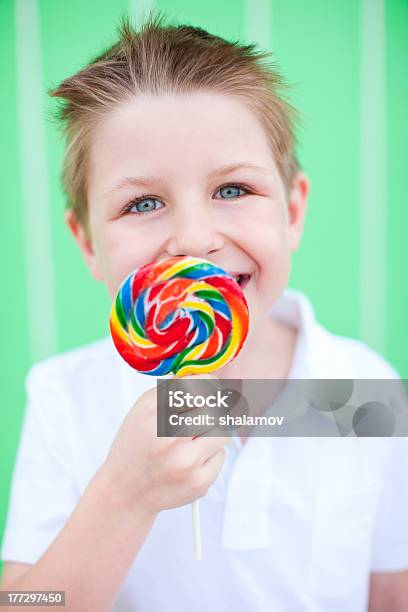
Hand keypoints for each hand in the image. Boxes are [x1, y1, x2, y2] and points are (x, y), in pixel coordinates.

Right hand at [102, 374, 228, 515]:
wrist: (125, 492)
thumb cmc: (138, 443)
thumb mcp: (144, 408)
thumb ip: (176, 389)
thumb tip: (212, 378)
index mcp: (153, 414)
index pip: (198, 387)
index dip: (208, 384)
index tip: (208, 387)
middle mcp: (169, 438)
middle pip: (215, 408)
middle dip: (211, 408)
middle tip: (200, 414)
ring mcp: (186, 463)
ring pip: (223, 430)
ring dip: (212, 430)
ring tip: (192, 438)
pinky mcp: (199, 483)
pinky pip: (221, 455)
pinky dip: (210, 454)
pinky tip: (189, 460)